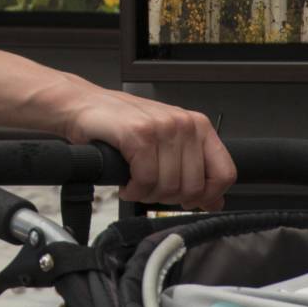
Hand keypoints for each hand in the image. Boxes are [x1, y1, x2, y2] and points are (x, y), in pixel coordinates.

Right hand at [61, 87, 234, 211]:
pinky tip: (126, 183)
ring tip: (136, 184)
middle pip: (194, 187)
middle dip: (169, 198)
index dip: (208, 196)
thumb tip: (214, 201)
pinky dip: (134, 190)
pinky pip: (146, 180)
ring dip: (147, 195)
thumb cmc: (121, 124)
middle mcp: (184, 123)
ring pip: (170, 186)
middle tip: (151, 190)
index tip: (190, 200)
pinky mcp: (139, 134)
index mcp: (197, 125)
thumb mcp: (166, 144)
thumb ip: (193, 170)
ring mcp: (162, 127)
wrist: (82, 105)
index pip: (225, 173)